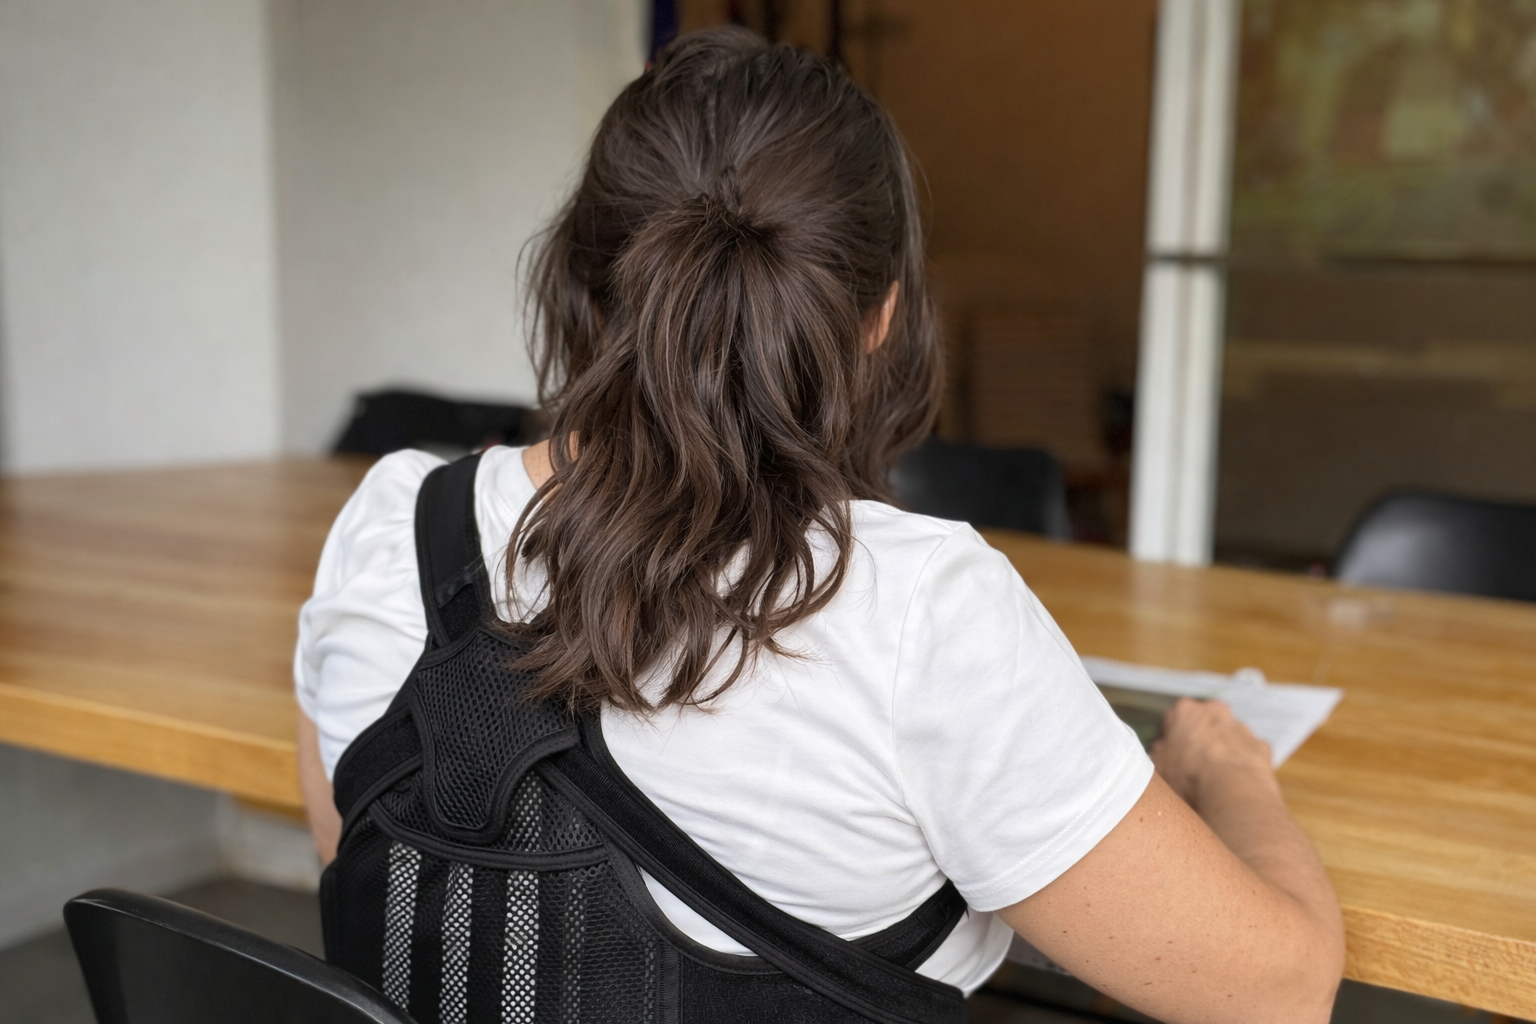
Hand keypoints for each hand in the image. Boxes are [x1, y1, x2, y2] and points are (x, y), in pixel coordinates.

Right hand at [1150, 698, 1274, 809]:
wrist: (1232, 791)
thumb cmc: (1189, 777)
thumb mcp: (1160, 768)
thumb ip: (1160, 754)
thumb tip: (1163, 751)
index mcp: (1185, 712)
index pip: (1176, 716)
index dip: (1174, 736)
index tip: (1173, 754)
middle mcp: (1215, 712)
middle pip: (1206, 721)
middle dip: (1202, 737)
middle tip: (1194, 764)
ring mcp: (1241, 728)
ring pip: (1230, 735)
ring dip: (1224, 750)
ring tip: (1217, 778)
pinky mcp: (1261, 746)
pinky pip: (1250, 753)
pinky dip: (1244, 764)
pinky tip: (1237, 783)